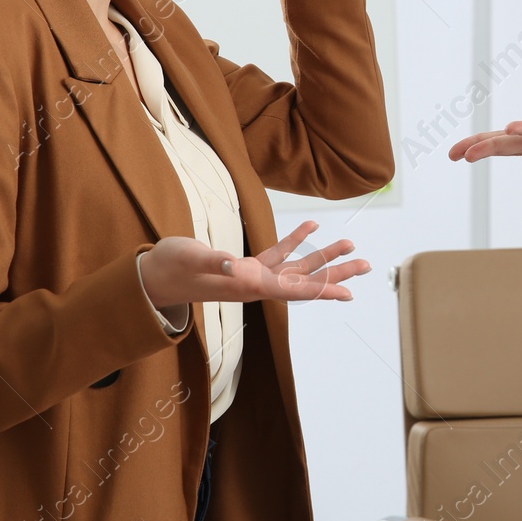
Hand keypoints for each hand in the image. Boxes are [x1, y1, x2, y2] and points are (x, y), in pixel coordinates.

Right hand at [137, 221, 366, 308]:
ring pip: (297, 267)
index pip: (291, 291)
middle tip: (366, 264)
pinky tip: (311, 227)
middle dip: (336, 274)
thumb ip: (214, 262)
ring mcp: (253, 276)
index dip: (320, 292)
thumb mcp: (190, 261)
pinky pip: (279, 254)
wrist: (155, 277)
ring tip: (350, 244)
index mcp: (247, 286)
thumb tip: (236, 264)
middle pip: (305, 281)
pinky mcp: (247, 266)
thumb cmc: (170, 270)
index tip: (346, 293)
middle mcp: (256, 284)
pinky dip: (295, 240)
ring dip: (324, 256)